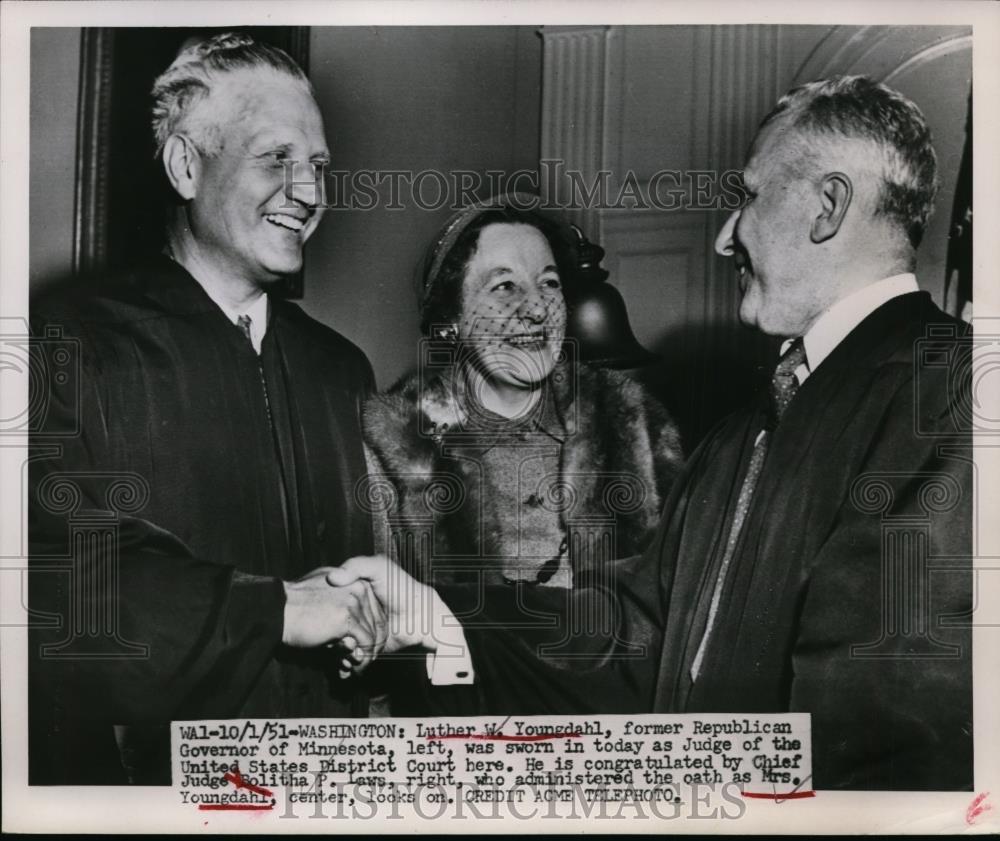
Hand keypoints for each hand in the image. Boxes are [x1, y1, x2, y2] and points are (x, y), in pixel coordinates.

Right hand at [281, 568, 384, 666]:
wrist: (274, 608)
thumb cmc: (293, 603)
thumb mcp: (321, 586)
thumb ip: (339, 595)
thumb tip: (351, 618)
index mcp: (353, 579)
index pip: (373, 609)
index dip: (368, 631)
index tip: (359, 648)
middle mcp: (358, 587)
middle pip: (375, 622)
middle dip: (368, 646)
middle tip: (357, 664)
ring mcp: (353, 602)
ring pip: (371, 634)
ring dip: (365, 655)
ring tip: (353, 668)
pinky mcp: (346, 617)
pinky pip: (365, 642)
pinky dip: (361, 658)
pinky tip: (351, 668)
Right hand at [326, 555, 443, 675]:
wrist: (421, 616)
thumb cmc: (401, 588)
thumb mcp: (380, 567)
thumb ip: (356, 565)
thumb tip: (332, 578)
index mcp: (352, 593)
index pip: (330, 606)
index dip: (325, 616)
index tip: (323, 623)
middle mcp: (354, 612)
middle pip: (333, 629)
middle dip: (331, 641)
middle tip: (336, 644)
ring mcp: (361, 631)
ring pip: (341, 646)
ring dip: (340, 655)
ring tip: (346, 656)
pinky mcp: (369, 647)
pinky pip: (354, 657)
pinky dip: (350, 664)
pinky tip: (349, 664)